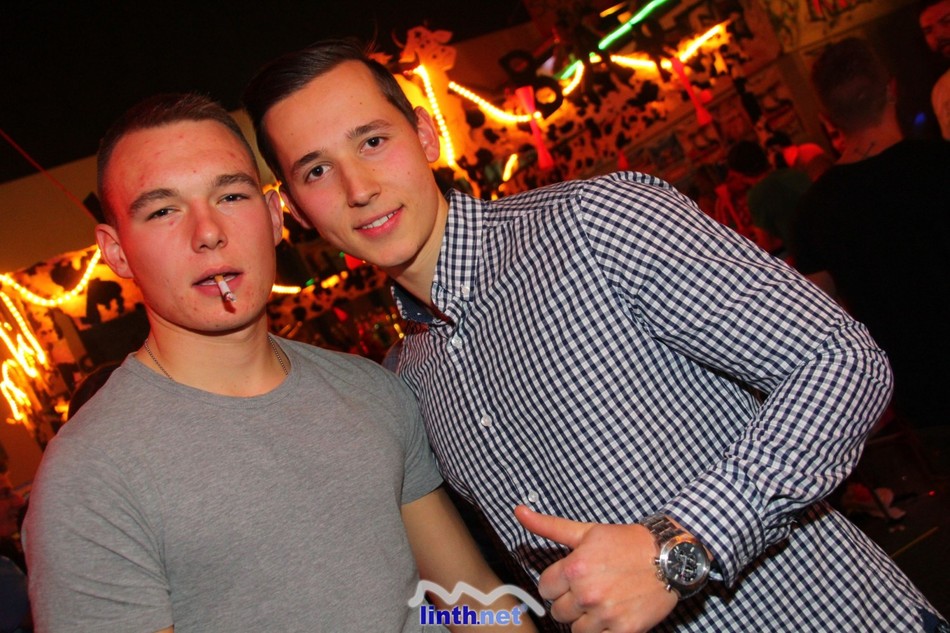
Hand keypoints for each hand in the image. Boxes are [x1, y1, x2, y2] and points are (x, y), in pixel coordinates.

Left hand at [514, 506, 676, 632]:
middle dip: (569, 601)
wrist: (669, 557)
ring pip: (575, 629)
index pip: (544, 588)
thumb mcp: (586, 532)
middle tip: (589, 588)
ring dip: (585, 618)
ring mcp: (606, 614)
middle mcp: (587, 593)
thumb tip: (519, 511)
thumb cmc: (626, 543)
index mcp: (575, 568)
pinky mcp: (623, 630)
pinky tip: (612, 613)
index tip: (570, 578)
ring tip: (601, 600)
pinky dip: (602, 630)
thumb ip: (549, 526)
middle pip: (558, 611)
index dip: (556, 583)